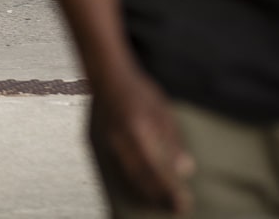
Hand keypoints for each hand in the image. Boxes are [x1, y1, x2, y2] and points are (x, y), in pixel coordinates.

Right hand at [91, 70, 193, 212]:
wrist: (106, 74)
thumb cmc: (137, 90)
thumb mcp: (163, 112)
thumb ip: (173, 142)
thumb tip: (185, 169)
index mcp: (137, 130)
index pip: (155, 170)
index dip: (169, 190)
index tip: (183, 204)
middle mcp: (117, 140)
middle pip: (138, 180)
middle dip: (157, 198)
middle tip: (174, 210)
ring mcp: (102, 143)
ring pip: (122, 179)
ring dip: (141, 194)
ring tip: (157, 205)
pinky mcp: (93, 143)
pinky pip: (110, 171)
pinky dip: (125, 184)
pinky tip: (138, 190)